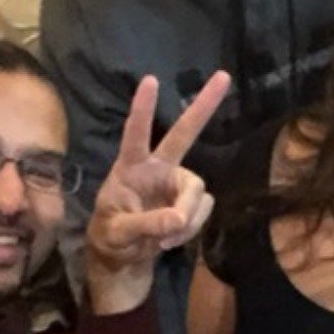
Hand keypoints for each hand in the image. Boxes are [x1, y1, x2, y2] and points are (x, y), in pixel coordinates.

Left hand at [83, 72, 229, 314]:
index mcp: (130, 168)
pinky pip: (202, 211)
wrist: (123, 258)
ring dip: (187, 218)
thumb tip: (178, 219)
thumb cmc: (110, 238)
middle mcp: (157, 168)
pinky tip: (172, 240)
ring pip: (197, 191)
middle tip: (224, 75)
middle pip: (183, 133)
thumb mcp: (118, 234)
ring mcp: (175, 184)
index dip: (142, 109)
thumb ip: (146, 225)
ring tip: (165, 240)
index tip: (150, 80)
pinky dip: (191, 229)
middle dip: (203, 106)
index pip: (135, 134)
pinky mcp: (188, 201)